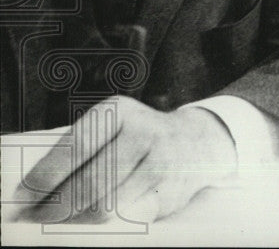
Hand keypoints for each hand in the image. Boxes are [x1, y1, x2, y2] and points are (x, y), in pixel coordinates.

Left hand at [13, 96, 236, 223]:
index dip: (44, 177)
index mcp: (120, 111)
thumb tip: (32, 190)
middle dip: (55, 207)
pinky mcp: (169, 191)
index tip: (21, 197)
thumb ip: (78, 151)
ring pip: (106, 206)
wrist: (197, 141)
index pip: (76, 147)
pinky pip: (126, 218)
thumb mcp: (112, 127)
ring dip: (76, 220)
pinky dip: (102, 226)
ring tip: (60, 222)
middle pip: (89, 182)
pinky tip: (90, 223)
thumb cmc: (138, 137)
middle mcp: (144, 133)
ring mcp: (160, 164)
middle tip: (36, 218)